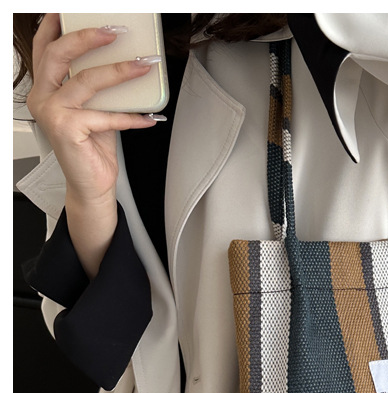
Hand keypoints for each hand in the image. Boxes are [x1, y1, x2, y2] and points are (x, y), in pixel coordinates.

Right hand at [26, 13, 161, 206]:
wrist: (92, 184)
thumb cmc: (92, 147)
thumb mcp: (95, 108)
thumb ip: (99, 87)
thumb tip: (127, 61)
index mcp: (45, 87)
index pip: (46, 47)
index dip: (58, 25)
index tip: (74, 8)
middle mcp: (43, 97)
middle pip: (60, 55)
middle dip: (88, 37)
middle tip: (116, 31)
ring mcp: (52, 113)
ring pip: (86, 81)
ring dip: (119, 71)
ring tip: (143, 66)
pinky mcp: (67, 130)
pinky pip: (105, 117)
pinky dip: (131, 117)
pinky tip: (149, 117)